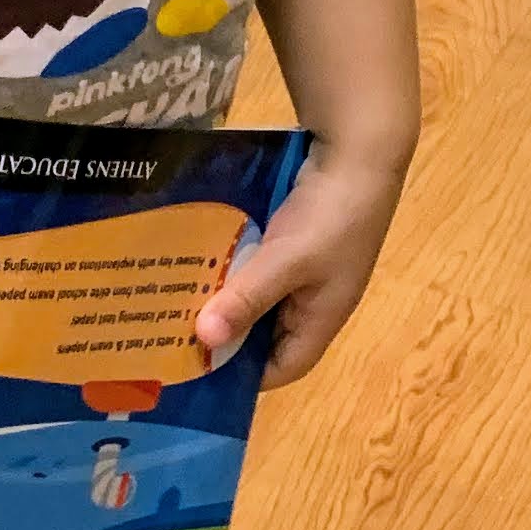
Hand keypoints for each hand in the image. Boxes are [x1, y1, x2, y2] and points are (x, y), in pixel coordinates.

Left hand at [194, 150, 405, 388]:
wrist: (358, 150)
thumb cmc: (332, 216)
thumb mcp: (287, 261)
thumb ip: (247, 299)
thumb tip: (204, 340)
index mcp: (321, 317)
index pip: (284, 367)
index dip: (245, 379)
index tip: (199, 374)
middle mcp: (313, 299)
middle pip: (265, 333)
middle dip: (225, 335)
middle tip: (172, 335)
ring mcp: (304, 267)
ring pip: (257, 296)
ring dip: (223, 297)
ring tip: (176, 300)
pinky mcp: (294, 239)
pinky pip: (256, 265)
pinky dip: (230, 266)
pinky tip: (199, 260)